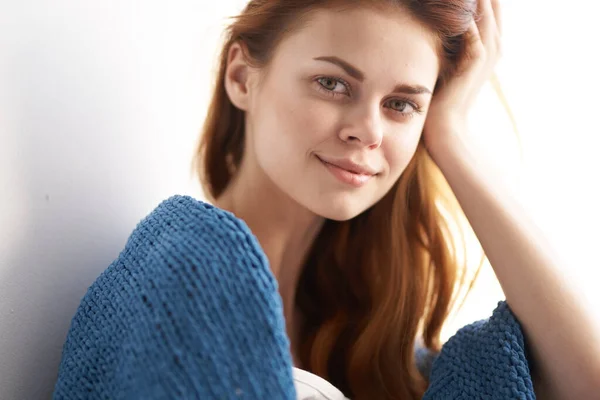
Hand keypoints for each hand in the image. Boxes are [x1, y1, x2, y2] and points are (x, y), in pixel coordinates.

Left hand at [423, 0, 502, 153]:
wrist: (445, 126)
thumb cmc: (440, 96)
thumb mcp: (446, 61)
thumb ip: (447, 41)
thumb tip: (432, 21)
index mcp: (489, 45)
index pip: (488, 7)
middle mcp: (494, 44)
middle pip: (492, 3)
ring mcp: (489, 50)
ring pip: (485, 9)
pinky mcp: (477, 58)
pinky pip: (473, 25)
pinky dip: (464, 10)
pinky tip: (453, 0)